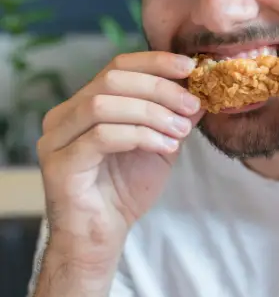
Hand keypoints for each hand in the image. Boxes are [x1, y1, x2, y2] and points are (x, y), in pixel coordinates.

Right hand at [37, 52, 203, 270]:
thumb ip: (175, 114)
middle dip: (160, 88)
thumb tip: (202, 87)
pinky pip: (102, 136)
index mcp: (85, 103)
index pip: (118, 65)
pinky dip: (141, 136)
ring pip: (104, 104)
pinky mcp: (60, 164)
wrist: (102, 235)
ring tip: (181, 132)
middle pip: (112, 79)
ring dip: (152, 113)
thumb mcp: (160, 143)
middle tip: (193, 105)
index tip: (191, 67)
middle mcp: (65, 115)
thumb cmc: (127, 188)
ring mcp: (57, 139)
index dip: (156, 61)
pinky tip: (165, 148)